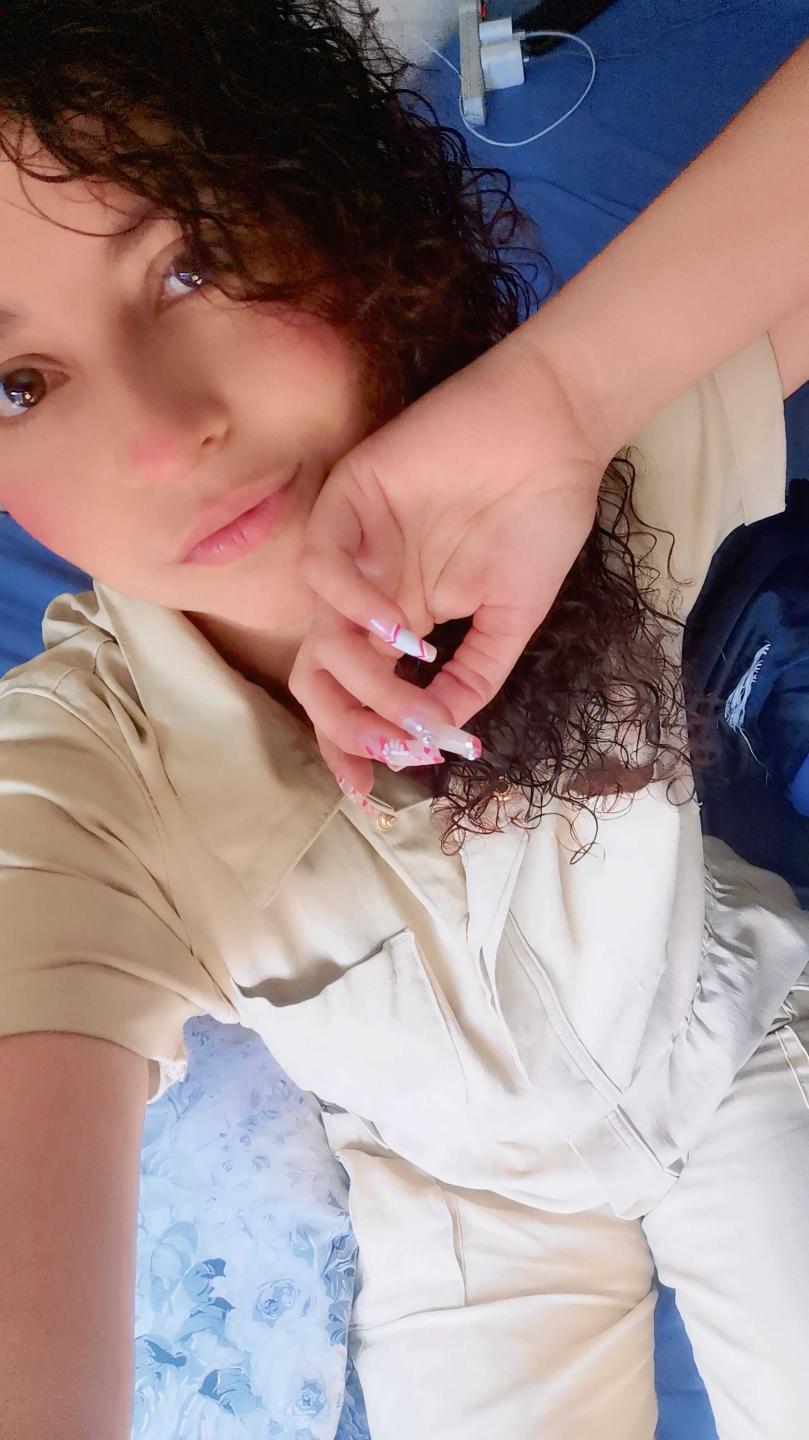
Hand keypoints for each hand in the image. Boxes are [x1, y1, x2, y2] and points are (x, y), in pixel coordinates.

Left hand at [288, 333, 606, 795]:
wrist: (557, 432)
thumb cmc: (540, 517)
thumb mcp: (513, 618)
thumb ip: (474, 677)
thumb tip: (440, 739)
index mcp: (400, 621)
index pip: (352, 694)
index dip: (351, 746)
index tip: (373, 794)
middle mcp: (368, 593)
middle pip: (318, 677)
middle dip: (346, 728)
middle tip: (391, 752)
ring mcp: (357, 549)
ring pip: (316, 635)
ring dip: (362, 683)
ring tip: (413, 695)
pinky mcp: (351, 499)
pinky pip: (321, 567)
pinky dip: (352, 607)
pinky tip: (400, 628)